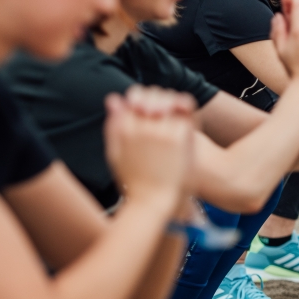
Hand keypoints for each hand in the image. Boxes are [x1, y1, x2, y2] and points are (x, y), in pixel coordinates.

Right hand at [104, 86, 196, 209]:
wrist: (153, 204)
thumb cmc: (134, 182)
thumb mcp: (115, 154)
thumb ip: (114, 125)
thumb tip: (113, 98)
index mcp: (124, 129)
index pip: (135, 94)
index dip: (143, 97)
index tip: (149, 109)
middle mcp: (141, 127)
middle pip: (152, 94)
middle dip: (157, 97)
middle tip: (163, 110)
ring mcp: (161, 131)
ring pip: (168, 98)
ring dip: (171, 101)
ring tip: (174, 113)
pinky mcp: (180, 136)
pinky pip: (184, 108)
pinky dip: (184, 106)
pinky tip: (184, 115)